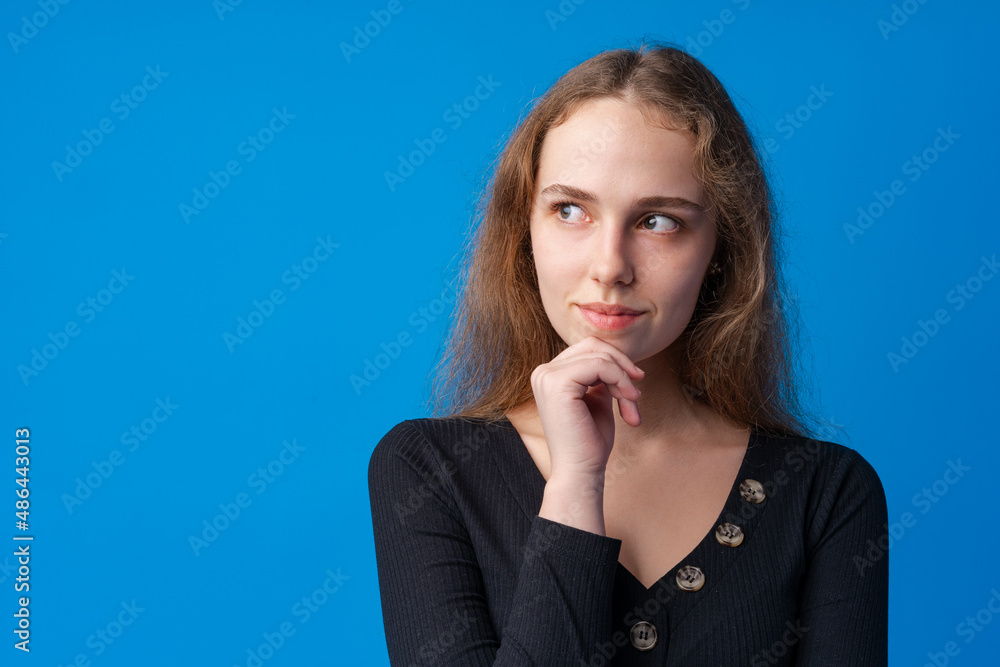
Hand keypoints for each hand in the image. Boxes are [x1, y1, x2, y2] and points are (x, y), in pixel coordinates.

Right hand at [530, 336, 644, 482]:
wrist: (581, 472)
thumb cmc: (590, 442)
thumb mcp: (598, 398)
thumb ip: (602, 375)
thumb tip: (619, 354)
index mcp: (549, 375)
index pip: (588, 349)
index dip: (616, 364)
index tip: (633, 388)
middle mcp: (543, 372)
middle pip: (593, 346)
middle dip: (622, 368)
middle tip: (636, 395)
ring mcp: (547, 376)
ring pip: (600, 355)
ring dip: (624, 379)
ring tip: (632, 405)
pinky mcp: (557, 383)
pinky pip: (600, 365)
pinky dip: (620, 380)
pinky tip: (629, 400)